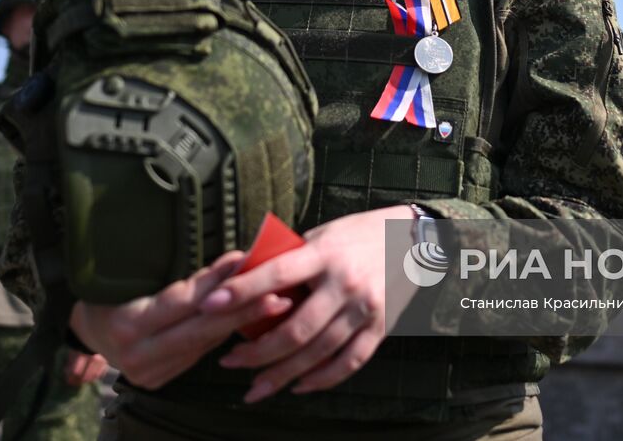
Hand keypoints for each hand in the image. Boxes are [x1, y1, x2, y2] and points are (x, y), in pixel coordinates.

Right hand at [69, 250, 293, 390]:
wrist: (85, 329)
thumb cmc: (109, 291)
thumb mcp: (128, 275)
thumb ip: (178, 280)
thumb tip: (231, 262)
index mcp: (127, 324)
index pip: (181, 302)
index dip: (216, 283)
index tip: (246, 263)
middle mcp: (137, 354)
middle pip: (200, 329)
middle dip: (243, 312)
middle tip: (280, 296)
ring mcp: (148, 373)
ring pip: (203, 344)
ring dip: (239, 322)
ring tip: (273, 303)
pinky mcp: (158, 381)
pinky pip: (197, 354)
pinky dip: (221, 335)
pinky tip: (247, 320)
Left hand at [203, 205, 416, 402]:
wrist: (412, 238)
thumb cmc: (357, 234)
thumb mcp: (322, 234)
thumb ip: (290, 258)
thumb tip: (244, 277)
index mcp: (325, 253)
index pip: (278, 273)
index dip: (242, 289)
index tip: (210, 304)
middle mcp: (345, 282)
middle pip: (296, 327)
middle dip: (258, 351)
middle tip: (229, 362)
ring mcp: (365, 307)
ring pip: (319, 351)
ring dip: (283, 374)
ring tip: (255, 387)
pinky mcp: (381, 326)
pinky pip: (349, 361)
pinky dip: (323, 379)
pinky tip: (299, 386)